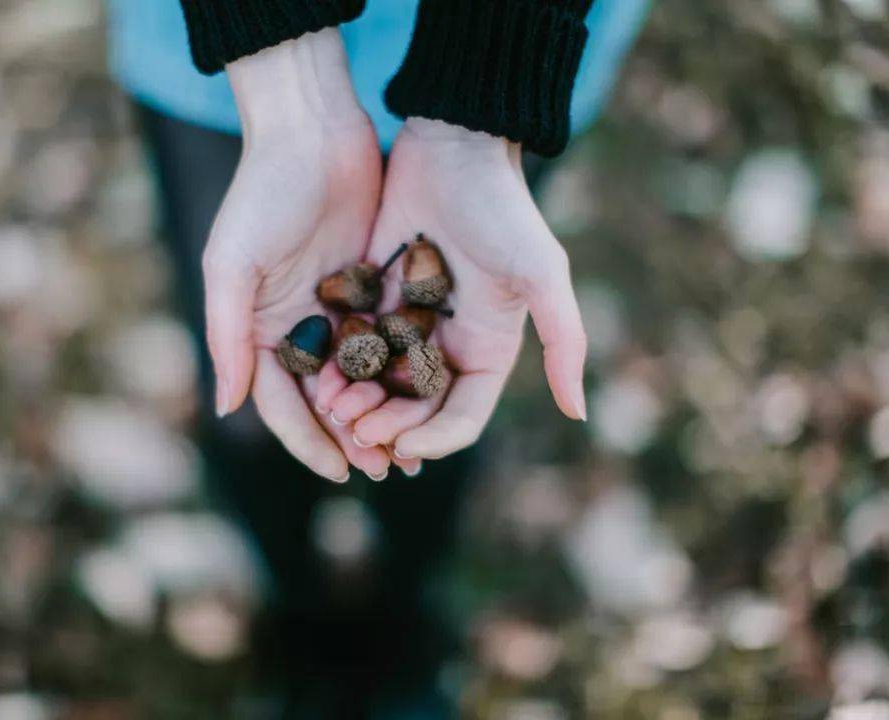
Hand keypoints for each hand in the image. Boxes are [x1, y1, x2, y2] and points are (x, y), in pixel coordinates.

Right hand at [204, 29, 391, 480]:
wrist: (311, 129)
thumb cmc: (261, 193)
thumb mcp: (232, 265)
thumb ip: (229, 336)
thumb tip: (227, 409)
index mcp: (259, 329)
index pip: (282, 403)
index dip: (309, 440)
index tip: (341, 471)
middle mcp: (295, 326)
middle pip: (324, 399)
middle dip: (352, 436)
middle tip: (385, 469)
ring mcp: (334, 307)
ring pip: (360, 376)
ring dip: (381, 412)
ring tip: (411, 447)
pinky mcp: (368, 285)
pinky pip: (387, 339)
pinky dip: (402, 370)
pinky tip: (428, 395)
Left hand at [334, 118, 587, 459]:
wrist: (453, 145)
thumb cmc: (502, 208)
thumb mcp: (542, 273)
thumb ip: (563, 341)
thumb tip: (578, 413)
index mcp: (486, 351)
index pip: (460, 418)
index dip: (433, 440)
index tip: (401, 446)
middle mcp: (446, 346)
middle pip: (412, 410)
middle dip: (385, 426)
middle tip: (354, 428)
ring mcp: (405, 324)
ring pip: (375, 384)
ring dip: (356, 403)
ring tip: (331, 407)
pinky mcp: (370, 298)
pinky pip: (350, 346)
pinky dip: (335, 366)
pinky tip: (317, 376)